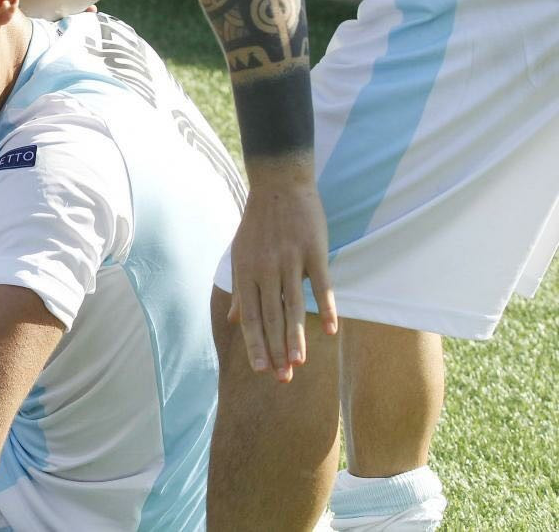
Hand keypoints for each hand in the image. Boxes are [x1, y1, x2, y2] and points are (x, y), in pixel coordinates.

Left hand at [227, 174, 336, 381]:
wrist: (278, 185)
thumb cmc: (258, 223)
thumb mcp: (240, 255)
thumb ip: (239, 289)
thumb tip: (234, 319)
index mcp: (246, 272)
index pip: (250, 317)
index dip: (255, 344)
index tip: (261, 370)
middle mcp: (265, 269)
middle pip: (271, 317)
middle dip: (276, 350)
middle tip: (283, 378)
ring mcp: (290, 260)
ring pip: (293, 306)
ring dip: (296, 337)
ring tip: (300, 363)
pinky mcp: (314, 251)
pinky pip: (321, 285)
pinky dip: (326, 308)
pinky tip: (331, 330)